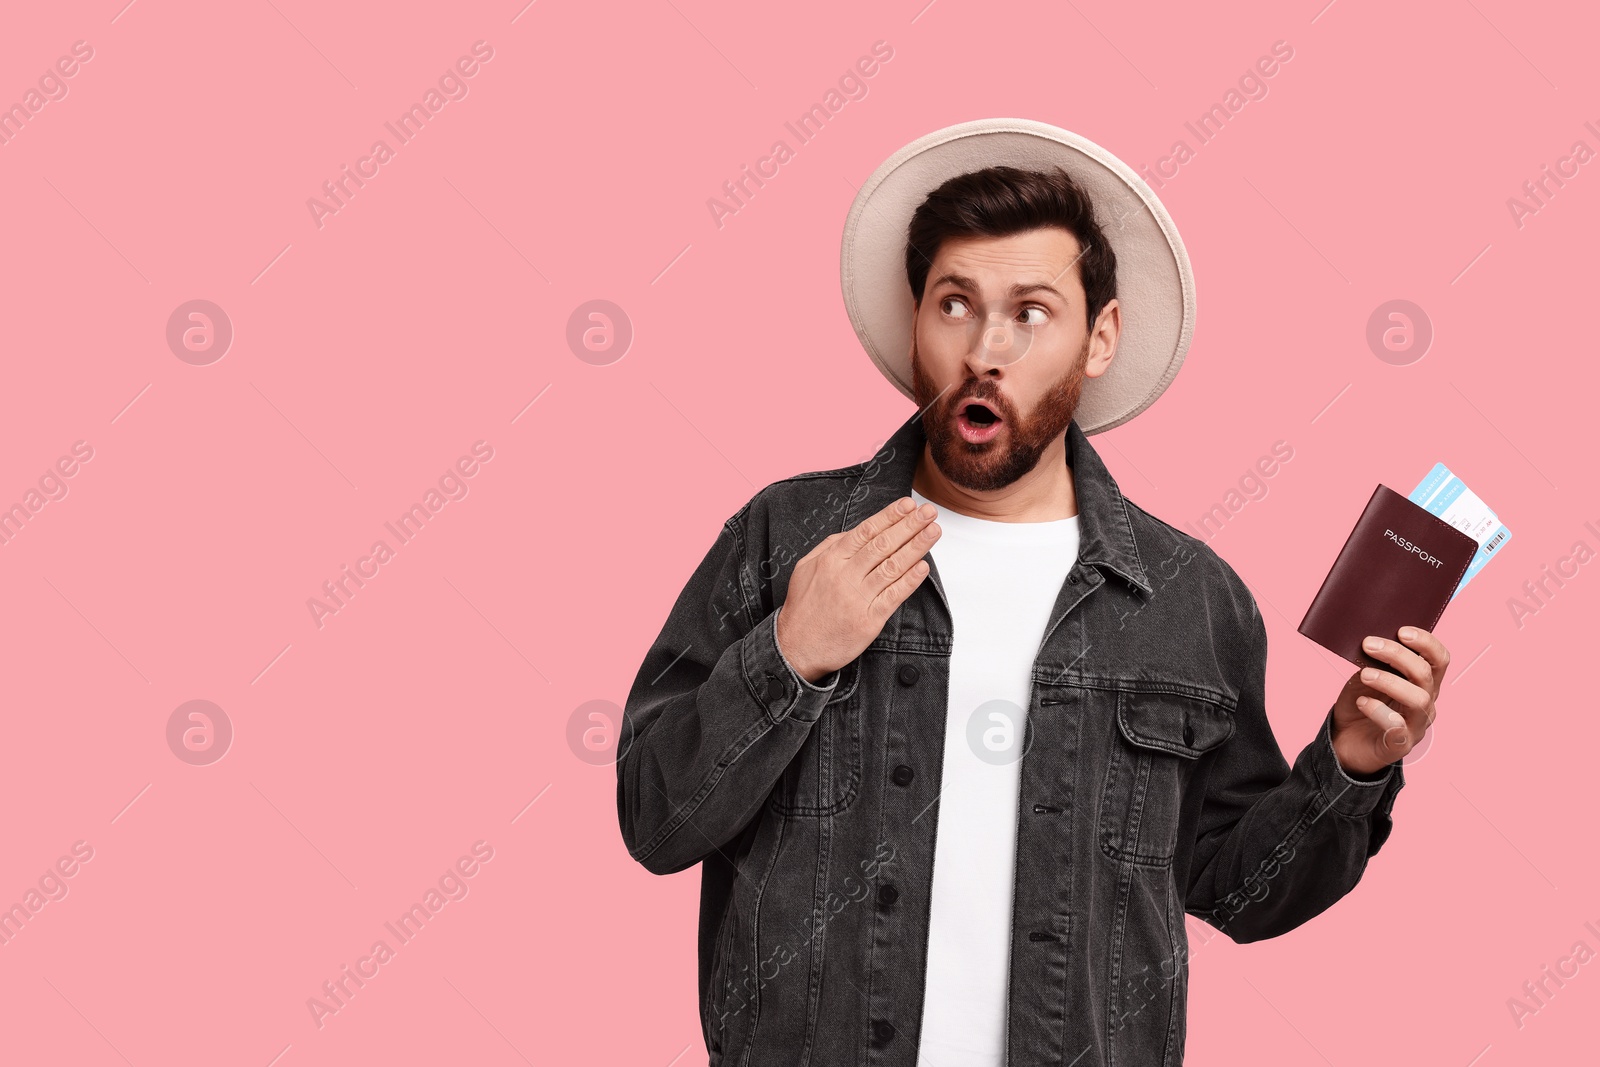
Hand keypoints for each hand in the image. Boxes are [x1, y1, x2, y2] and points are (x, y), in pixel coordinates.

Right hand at [775, 496, 940, 682]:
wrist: (796, 647)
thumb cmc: (803, 608)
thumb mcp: (806, 568)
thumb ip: (830, 546)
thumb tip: (856, 531)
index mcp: (831, 560)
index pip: (866, 531)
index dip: (890, 516)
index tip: (909, 505)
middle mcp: (845, 576)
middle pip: (883, 545)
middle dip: (909, 525)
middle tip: (929, 512)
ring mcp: (857, 598)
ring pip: (892, 567)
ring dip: (916, 547)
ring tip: (933, 532)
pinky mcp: (868, 621)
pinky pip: (893, 596)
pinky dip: (910, 581)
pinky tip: (923, 567)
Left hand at [1330, 627, 1449, 776]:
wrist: (1344, 740)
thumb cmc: (1362, 702)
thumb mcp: (1365, 676)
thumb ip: (1373, 660)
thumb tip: (1370, 639)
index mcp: (1423, 682)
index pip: (1439, 659)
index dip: (1426, 642)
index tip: (1402, 630)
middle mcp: (1426, 702)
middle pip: (1425, 674)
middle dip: (1397, 655)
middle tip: (1369, 644)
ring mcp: (1416, 725)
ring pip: (1418, 699)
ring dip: (1390, 682)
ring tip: (1364, 675)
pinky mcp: (1399, 745)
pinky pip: (1397, 728)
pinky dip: (1379, 711)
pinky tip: (1362, 702)